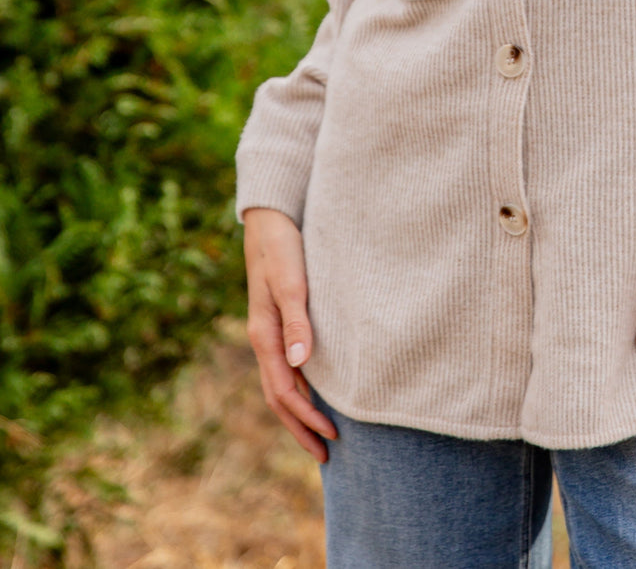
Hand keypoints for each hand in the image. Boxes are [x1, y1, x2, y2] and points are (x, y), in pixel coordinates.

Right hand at [243, 207, 337, 460]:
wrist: (270, 218)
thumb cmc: (283, 246)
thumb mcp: (290, 280)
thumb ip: (296, 319)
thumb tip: (300, 364)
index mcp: (264, 334)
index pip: (285, 391)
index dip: (307, 417)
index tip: (332, 437)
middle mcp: (264, 338)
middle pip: (279, 396)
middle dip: (300, 427)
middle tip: (327, 456)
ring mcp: (269, 331)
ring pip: (281, 384)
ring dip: (299, 412)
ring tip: (321, 434)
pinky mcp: (278, 320)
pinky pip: (286, 366)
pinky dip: (299, 388)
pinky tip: (315, 391)